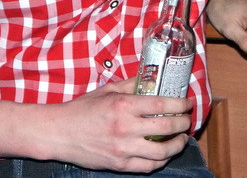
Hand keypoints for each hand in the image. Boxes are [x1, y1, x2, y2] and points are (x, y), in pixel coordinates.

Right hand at [48, 78, 191, 170]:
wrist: (60, 133)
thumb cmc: (82, 109)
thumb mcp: (108, 90)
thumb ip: (131, 85)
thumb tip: (152, 80)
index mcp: (123, 106)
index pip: (161, 105)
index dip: (180, 104)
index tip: (187, 103)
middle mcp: (125, 128)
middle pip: (167, 127)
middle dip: (183, 123)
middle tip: (187, 120)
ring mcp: (123, 149)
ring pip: (161, 152)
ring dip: (177, 145)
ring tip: (182, 138)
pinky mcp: (119, 165)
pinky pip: (147, 167)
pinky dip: (161, 161)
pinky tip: (165, 154)